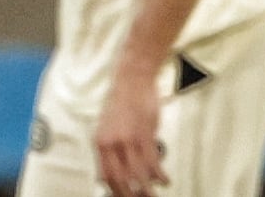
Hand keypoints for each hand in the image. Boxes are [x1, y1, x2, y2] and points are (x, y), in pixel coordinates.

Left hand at [95, 72, 168, 196]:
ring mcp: (128, 140)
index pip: (105, 176)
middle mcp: (112, 143)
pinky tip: (164, 180)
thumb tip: (116, 167)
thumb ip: (110, 146)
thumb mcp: (107, 124)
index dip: (115, 191)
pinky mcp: (145, 135)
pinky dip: (159, 176)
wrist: (132, 78)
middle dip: (130, 195)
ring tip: (153, 195)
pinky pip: (153, 162)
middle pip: (120, 180)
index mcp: (100, 141)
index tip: (123, 196)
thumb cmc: (121, 100)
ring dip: (147, 190)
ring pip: (138, 175)